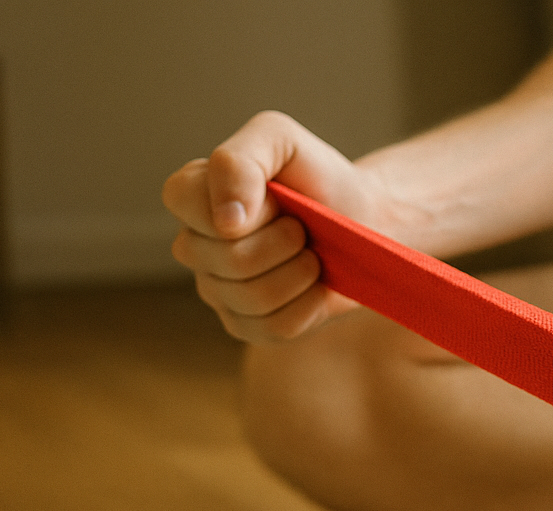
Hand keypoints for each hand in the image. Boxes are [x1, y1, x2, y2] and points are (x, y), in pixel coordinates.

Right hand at [162, 111, 391, 342]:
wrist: (364, 220)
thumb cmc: (318, 178)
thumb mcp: (280, 140)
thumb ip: (238, 161)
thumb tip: (226, 222)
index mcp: (190, 197)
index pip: (188, 205)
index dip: (247, 206)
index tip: (280, 197)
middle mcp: (194, 247)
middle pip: (230, 259)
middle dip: (285, 240)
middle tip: (303, 228)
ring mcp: (217, 292)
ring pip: (253, 296)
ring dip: (300, 272)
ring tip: (312, 254)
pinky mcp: (248, 327)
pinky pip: (275, 327)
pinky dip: (310, 304)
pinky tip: (316, 285)